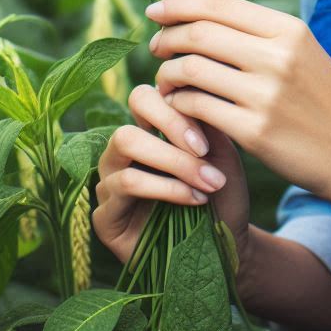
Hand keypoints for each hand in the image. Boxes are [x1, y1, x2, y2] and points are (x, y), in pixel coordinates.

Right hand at [93, 84, 250, 264]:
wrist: (226, 243)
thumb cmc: (222, 192)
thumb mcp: (221, 151)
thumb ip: (205, 119)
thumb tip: (192, 87)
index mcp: (148, 128)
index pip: (146, 95)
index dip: (176, 107)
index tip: (208, 134)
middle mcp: (123, 150)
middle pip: (132, 110)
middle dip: (171, 128)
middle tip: (204, 152)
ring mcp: (109, 181)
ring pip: (126, 143)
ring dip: (173, 161)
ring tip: (207, 182)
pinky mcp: (104, 215)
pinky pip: (126, 183)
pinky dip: (166, 188)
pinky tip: (194, 199)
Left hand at [147, 0, 330, 207]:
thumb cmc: (324, 103)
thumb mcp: (303, 54)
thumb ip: (261, 35)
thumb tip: (204, 17)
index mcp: (289, 30)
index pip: (219, 5)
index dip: (179, 4)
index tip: (155, 11)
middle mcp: (277, 56)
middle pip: (199, 33)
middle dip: (167, 38)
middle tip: (156, 49)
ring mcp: (266, 94)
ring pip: (190, 69)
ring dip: (167, 73)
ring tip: (167, 82)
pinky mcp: (255, 132)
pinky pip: (196, 107)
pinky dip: (178, 105)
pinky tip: (179, 109)